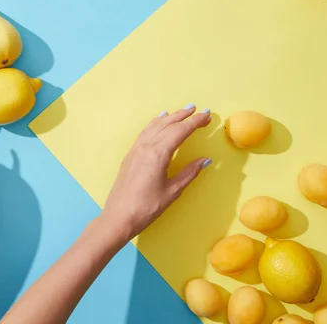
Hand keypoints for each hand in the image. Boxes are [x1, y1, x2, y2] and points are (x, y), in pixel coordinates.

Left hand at [100, 105, 211, 241]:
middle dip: (185, 116)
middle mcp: (146, 146)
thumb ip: (189, 173)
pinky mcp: (130, 155)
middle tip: (199, 110)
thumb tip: (205, 160)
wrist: (118, 216)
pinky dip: (155, 123)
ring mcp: (136, 149)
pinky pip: (145, 132)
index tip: (207, 116)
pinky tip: (160, 121)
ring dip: (170, 117)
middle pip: (168, 125)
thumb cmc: (147, 207)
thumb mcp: (172, 191)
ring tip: (183, 111)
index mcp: (158, 154)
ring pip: (155, 126)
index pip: (180, 131)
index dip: (195, 122)